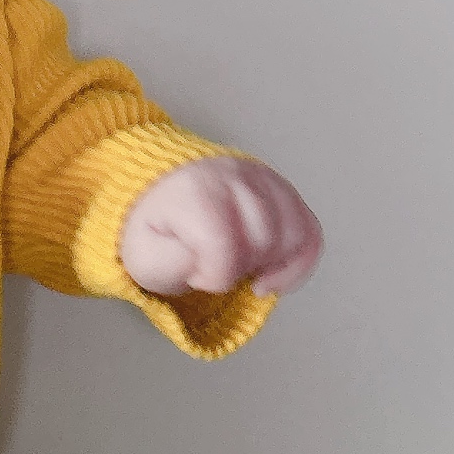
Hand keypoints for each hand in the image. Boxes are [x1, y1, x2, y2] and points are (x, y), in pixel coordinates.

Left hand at [119, 157, 321, 297]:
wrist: (165, 193)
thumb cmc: (157, 228)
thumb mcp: (143, 254)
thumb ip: (166, 264)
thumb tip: (200, 263)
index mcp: (197, 191)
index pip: (225, 248)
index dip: (214, 276)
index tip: (197, 274)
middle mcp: (236, 177)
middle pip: (264, 242)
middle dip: (241, 270)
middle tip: (216, 268)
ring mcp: (265, 179)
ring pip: (294, 236)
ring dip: (271, 265)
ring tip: (240, 265)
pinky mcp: (283, 191)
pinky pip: (310, 231)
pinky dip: (298, 262)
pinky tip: (273, 273)